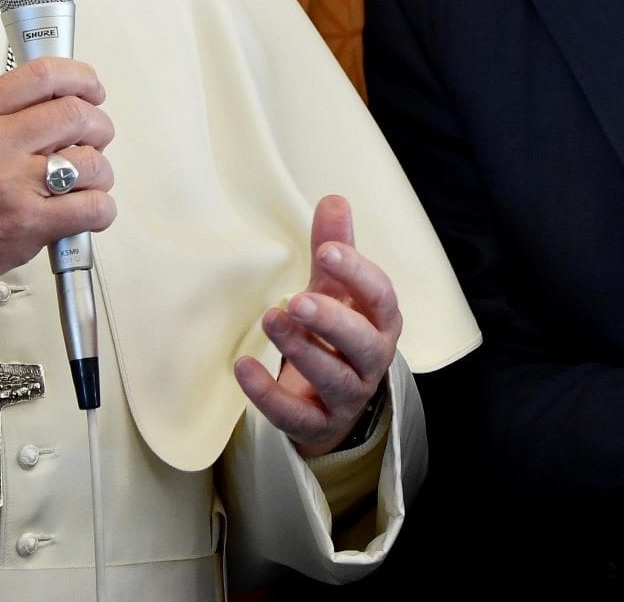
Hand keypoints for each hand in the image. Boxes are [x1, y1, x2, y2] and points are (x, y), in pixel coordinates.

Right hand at [0, 57, 117, 315]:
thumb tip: (49, 103)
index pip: (43, 76)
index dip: (80, 78)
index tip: (91, 88)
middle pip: (76, 114)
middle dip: (98, 125)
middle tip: (95, 137)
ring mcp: (14, 185)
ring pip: (91, 162)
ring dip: (100, 172)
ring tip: (88, 181)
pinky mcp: (30, 224)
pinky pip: (92, 207)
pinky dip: (101, 209)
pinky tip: (88, 210)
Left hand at [235, 195, 402, 456]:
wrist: (330, 403)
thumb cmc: (335, 334)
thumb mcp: (335, 291)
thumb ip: (335, 249)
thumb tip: (334, 199)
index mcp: (381, 322)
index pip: (380, 296)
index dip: (357, 274)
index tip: (326, 251)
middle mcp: (371, 360)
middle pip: (362, 343)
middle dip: (332, 321)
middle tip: (297, 301)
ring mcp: (347, 396)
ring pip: (333, 378)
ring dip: (302, 350)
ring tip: (270, 320)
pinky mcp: (317, 424)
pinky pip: (295, 415)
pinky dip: (268, 394)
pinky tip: (243, 367)